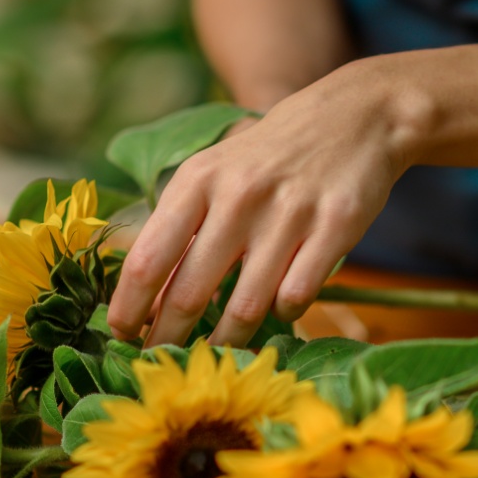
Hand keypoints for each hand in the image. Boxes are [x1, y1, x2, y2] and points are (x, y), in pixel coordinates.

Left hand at [108, 63, 418, 347]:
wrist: (356, 116)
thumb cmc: (272, 155)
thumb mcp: (217, 170)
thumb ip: (183, 222)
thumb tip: (146, 294)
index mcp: (198, 180)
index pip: (148, 259)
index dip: (129, 307)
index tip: (120, 335)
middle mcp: (239, 196)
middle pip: (189, 292)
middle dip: (169, 338)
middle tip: (163, 362)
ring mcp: (289, 214)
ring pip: (245, 306)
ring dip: (228, 339)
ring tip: (220, 351)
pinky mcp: (334, 228)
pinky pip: (296, 296)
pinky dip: (284, 313)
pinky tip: (281, 309)